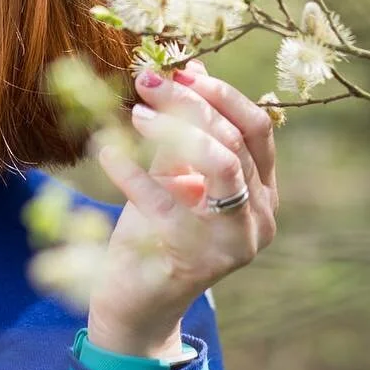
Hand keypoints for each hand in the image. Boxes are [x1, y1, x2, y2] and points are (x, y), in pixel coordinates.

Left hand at [86, 61, 278, 357]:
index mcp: (263, 193)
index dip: (222, 95)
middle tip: (147, 80)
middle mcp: (260, 218)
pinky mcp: (195, 257)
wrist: (137, 300)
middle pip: (235, 140)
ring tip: (135, 113)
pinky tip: (105, 152)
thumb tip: (191, 69)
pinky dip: (132, 171)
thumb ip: (187, 129)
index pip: (258, 129)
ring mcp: (233, 241)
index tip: (182, 71)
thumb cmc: (157, 230)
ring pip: (220, 164)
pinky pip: (164, 199)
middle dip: (190, 103)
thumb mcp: (176, 174)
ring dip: (174, 130)